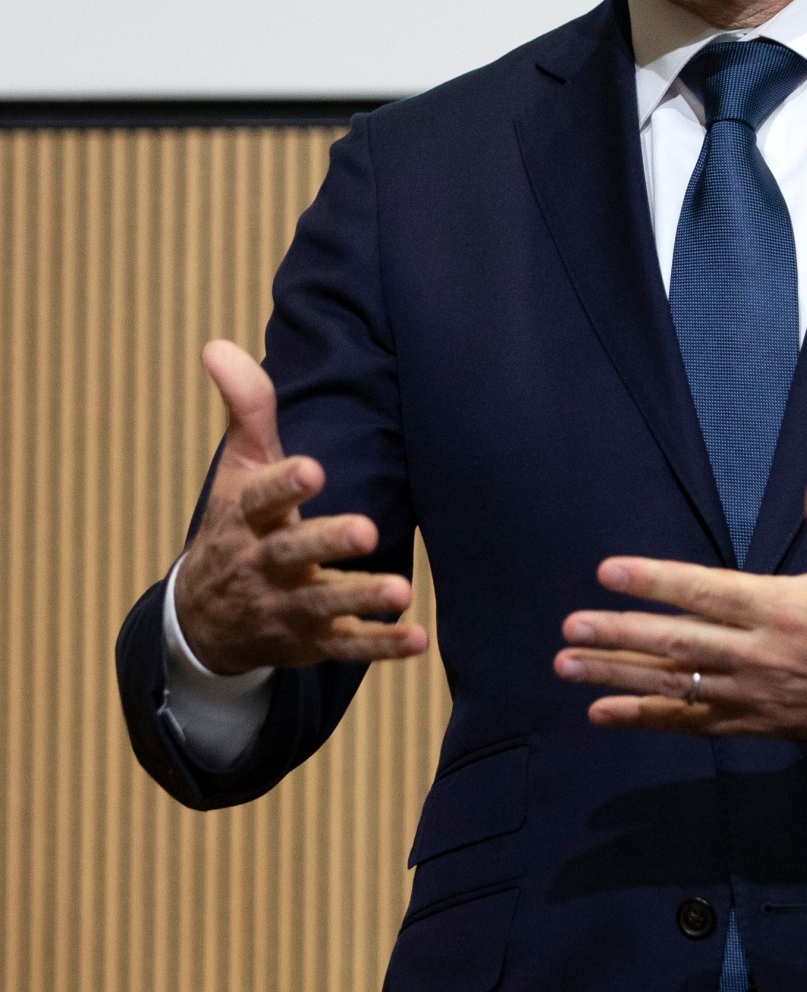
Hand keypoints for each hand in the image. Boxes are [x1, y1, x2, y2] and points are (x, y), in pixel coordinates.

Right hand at [172, 340, 427, 674]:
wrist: (203, 618)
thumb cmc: (235, 524)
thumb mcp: (238, 467)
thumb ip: (246, 409)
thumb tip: (218, 345)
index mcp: (246, 518)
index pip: (260, 499)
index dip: (285, 485)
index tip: (313, 468)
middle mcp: (263, 565)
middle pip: (292, 553)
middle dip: (327, 542)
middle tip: (367, 530)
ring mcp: (287, 607)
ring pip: (323, 605)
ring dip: (361, 597)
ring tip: (401, 589)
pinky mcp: (311, 641)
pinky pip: (346, 646)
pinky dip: (381, 646)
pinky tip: (418, 639)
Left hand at [554, 469, 806, 755]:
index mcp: (780, 609)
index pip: (704, 592)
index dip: (655, 582)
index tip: (609, 571)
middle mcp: (759, 656)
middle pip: (676, 644)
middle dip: (618, 634)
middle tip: (569, 628)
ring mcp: (753, 695)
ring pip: (674, 685)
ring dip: (617, 676)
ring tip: (566, 667)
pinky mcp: (755, 722)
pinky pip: (691, 722)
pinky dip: (646, 718)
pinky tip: (603, 714)